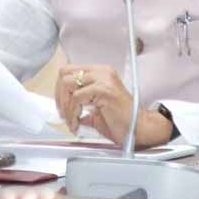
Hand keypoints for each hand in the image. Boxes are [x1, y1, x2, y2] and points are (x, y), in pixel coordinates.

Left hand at [55, 65, 172, 147]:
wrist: (139, 128)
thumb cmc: (122, 121)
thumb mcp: (96, 109)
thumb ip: (81, 103)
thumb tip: (65, 107)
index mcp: (101, 72)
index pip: (70, 71)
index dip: (60, 89)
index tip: (62, 105)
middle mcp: (102, 71)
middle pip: (65, 73)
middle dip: (59, 96)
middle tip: (64, 113)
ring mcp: (103, 78)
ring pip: (68, 84)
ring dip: (65, 106)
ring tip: (71, 120)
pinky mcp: (103, 89)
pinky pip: (77, 98)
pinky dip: (72, 113)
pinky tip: (77, 123)